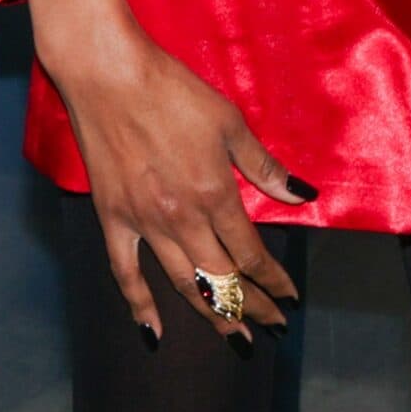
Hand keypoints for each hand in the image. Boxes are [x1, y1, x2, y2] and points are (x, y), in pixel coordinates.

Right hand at [28, 0, 313, 346]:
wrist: (109, 74)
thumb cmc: (172, 90)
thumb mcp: (229, 121)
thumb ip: (264, 166)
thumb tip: (301, 195)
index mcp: (215, 194)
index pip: (252, 253)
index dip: (274, 280)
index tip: (290, 298)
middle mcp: (182, 218)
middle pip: (223, 279)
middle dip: (252, 307)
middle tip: (271, 328)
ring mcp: (144, 223)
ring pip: (183, 284)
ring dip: (212, 314)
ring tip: (234, 336)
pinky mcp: (113, 219)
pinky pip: (126, 274)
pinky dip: (140, 307)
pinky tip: (154, 333)